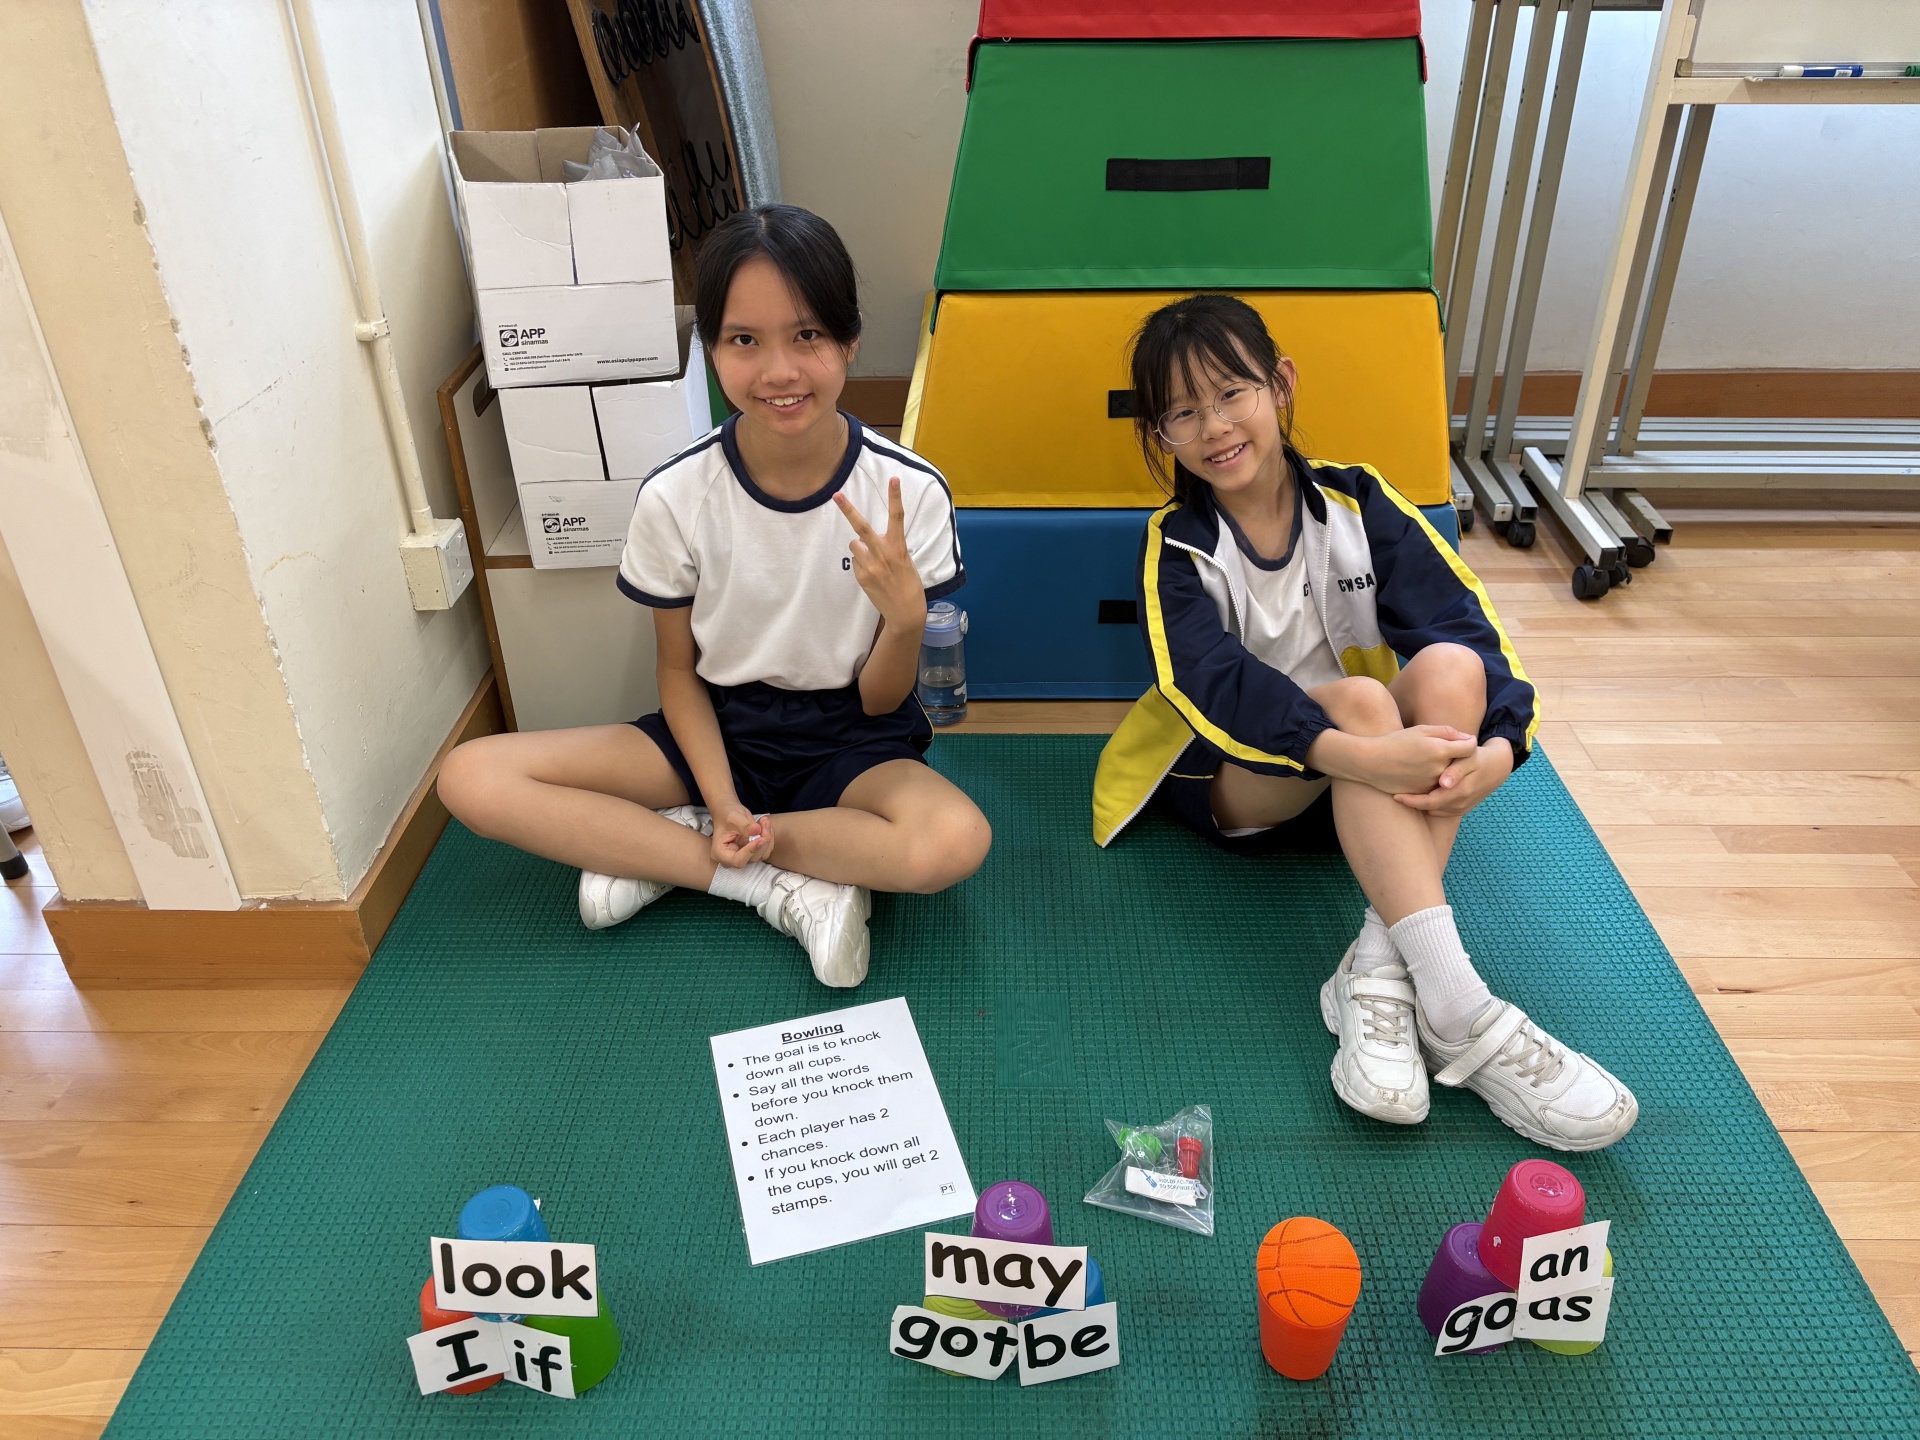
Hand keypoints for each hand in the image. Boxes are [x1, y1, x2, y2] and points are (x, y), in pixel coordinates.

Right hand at [711, 803, 772, 868]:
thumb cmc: (726, 814)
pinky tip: (765, 826)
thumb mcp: (733, 818)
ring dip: (768, 838)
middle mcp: (732, 858)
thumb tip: (757, 831)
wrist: (728, 811)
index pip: (738, 860)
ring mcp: (743, 856)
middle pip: (752, 858)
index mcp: (721, 853)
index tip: (761, 838)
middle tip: (764, 823)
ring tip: (765, 822)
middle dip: (762, 841)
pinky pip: (765, 850)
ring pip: (762, 855)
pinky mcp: (752, 852)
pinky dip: (769, 838)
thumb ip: (745, 826)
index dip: (751, 851)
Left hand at [834, 478, 925, 634]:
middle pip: (862, 526)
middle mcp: (884, 553)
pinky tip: (873, 575)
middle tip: (836, 494)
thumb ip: (888, 546)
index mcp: (898, 546)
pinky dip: (861, 564)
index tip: (893, 479)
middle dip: (848, 509)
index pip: (898, 516)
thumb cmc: (908, 583)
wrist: (906, 611)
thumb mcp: (905, 560)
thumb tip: (866, 539)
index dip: (895, 496)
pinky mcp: (862, 577)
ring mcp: (871, 566)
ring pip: (855, 545)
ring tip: (874, 562)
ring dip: (860, 549)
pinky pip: (855, 562)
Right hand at [1349, 726, 1477, 793]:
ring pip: (1450, 777)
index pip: (1470, 748)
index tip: (1464, 741)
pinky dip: (1435, 781)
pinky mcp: (1424, 794)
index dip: (1469, 743)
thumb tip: (1466, 738)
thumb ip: (1446, 732)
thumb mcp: (1420, 730)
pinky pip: (1437, 788)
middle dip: (1458, 757)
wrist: (1371, 763)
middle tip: (1449, 751)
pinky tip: (1421, 772)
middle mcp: (1439, 770)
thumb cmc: (1395, 742)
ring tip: (1431, 761)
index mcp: (1440, 750)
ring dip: (1448, 771)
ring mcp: (1432, 784)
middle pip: (1461, 764)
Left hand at [1395, 737, 1513, 817]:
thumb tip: (1444, 784)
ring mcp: (1462, 807)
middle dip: (1413, 804)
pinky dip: (1430, 807)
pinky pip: (1442, 812)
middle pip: (1430, 809)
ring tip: (1405, 796)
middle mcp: (1461, 803)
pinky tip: (1421, 797)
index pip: (1431, 801)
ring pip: (1435, 812)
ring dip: (1421, 806)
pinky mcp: (1462, 809)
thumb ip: (1456, 770)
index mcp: (1461, 791)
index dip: (1413, 801)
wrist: (1496, 767)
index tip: (1396, 795)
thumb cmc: (1477, 756)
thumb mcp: (1469, 758)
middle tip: (1396, 796)